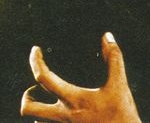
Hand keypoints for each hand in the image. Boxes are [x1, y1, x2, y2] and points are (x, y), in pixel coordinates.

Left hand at [20, 33, 140, 122]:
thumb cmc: (122, 115)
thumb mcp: (119, 84)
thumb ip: (114, 59)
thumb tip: (106, 36)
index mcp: (72, 100)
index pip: (43, 78)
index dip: (36, 61)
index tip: (35, 50)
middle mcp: (62, 117)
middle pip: (28, 108)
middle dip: (27, 95)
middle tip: (36, 87)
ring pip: (36, 121)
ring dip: (38, 109)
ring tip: (49, 101)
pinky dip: (46, 122)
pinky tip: (60, 116)